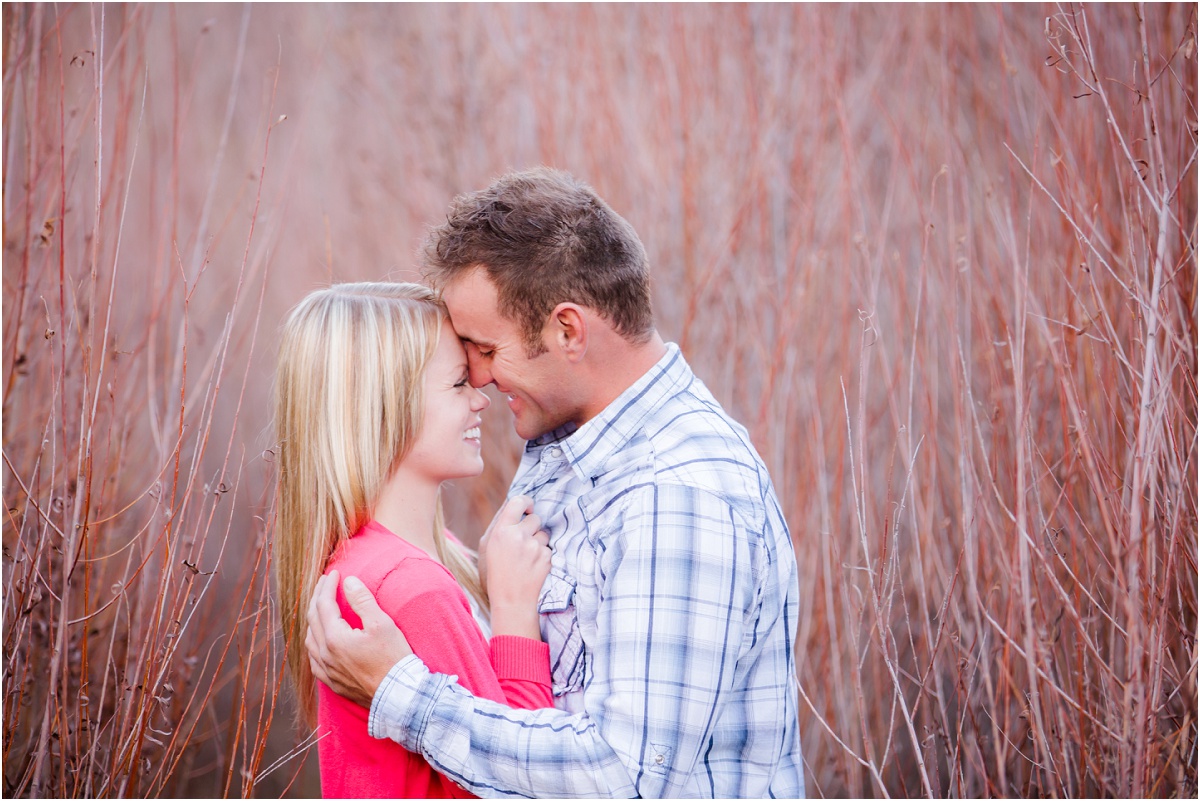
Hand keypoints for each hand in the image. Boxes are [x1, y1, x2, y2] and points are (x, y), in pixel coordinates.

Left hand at [305, 569, 412, 706]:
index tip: (334, 573)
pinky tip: (319, 640)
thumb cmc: (393, 658)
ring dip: (313, 619)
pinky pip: (314, 659)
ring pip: (310, 639)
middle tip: (324, 583)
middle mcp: (325, 654)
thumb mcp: (381, 624)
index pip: (324, 604)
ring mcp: (327, 670)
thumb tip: (349, 581)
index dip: (327, 586)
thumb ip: (362, 600)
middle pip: (313, 619)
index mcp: (335, 638)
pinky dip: (314, 643)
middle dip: (318, 597)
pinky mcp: (332, 683)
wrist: (399, 695)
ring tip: (320, 607)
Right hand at [482, 496, 550, 638]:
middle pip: (535, 518)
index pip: (518, 502)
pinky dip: (543, 555)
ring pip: (544, 533)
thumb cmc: (496, 573)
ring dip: (538, 542)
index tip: (528, 507)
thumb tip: (514, 504)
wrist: (511, 601)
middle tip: (522, 543)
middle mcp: (519, 536)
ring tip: (526, 559)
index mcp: (501, 531)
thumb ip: (500, 524)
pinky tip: (532, 567)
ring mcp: (535, 547)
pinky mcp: (547, 558)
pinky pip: (549, 548)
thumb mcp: (487, 547)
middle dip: (532, 527)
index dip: (526, 502)